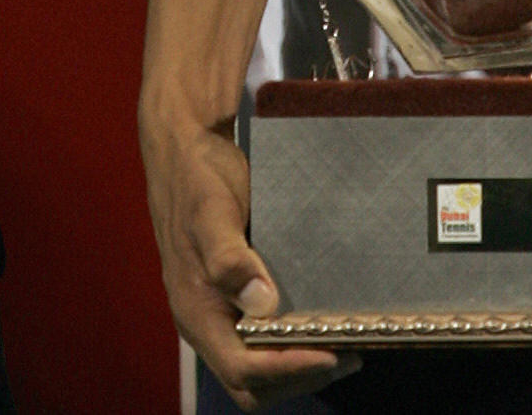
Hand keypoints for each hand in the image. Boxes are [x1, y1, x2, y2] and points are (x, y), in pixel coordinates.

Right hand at [142, 104, 357, 409]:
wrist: (185, 147)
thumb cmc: (195, 178)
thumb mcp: (211, 212)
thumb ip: (228, 258)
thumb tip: (260, 303)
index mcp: (195, 311)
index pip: (241, 368)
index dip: (286, 370)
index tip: (331, 355)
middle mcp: (206, 321)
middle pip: (251, 383)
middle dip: (298, 377)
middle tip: (347, 355)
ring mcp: (220, 311)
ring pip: (259, 367)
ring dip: (300, 366)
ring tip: (345, 345)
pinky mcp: (234, 296)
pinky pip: (263, 340)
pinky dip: (294, 344)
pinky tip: (321, 323)